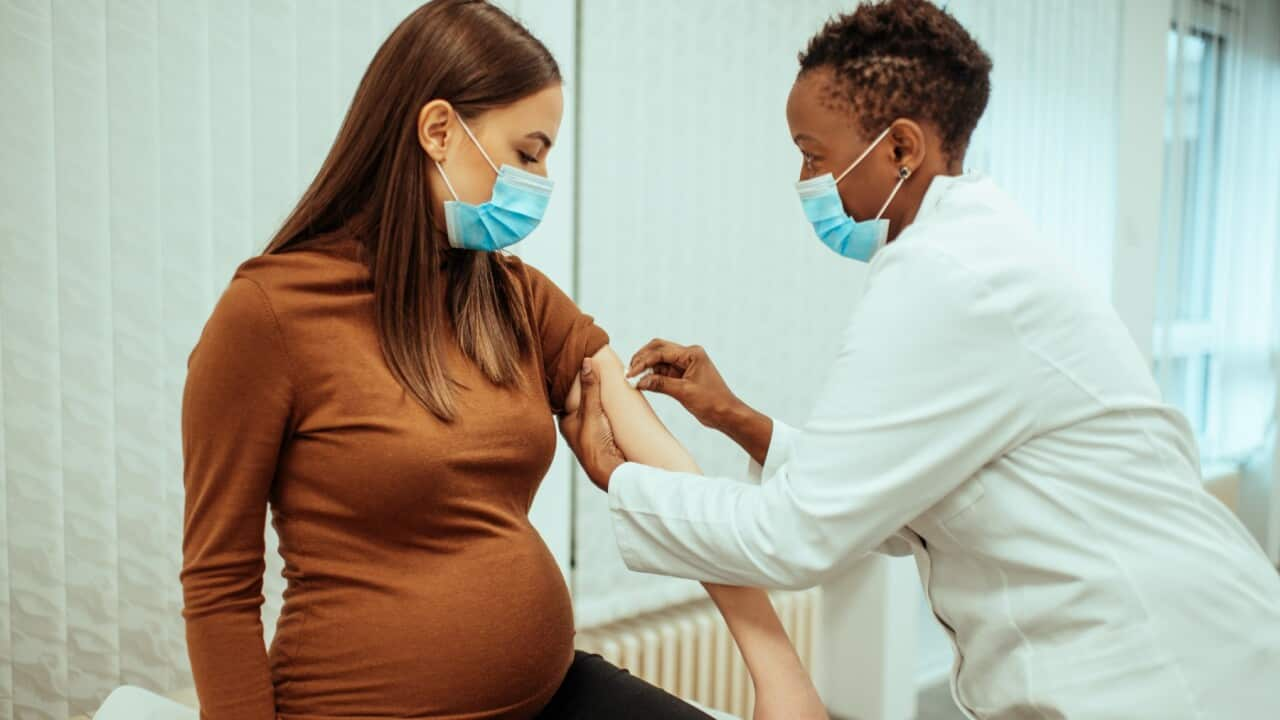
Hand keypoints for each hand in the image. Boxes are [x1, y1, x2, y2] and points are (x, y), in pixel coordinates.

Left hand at [558, 358, 625, 490]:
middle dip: (582, 389)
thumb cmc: (594, 444)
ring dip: (594, 399)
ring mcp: (585, 432)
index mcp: (565, 420)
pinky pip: (599, 417)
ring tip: (602, 381)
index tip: (574, 365)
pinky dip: (603, 409)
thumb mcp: (592, 411)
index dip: (569, 381)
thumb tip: (586, 362)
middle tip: (590, 370)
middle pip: (576, 402)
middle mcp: (573, 427)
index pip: (563, 395)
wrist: (608, 471)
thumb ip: (590, 388)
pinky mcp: (599, 437)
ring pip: (588, 410)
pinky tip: (611, 403)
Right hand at [627, 339, 740, 429]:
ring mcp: (685, 364)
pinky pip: (663, 371)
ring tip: (633, 378)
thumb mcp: (684, 392)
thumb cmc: (712, 402)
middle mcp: (688, 355)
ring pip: (659, 360)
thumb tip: (639, 381)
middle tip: (629, 371)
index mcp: (692, 354)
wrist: (726, 414)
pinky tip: (643, 382)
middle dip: (642, 358)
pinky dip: (652, 375)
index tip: (631, 373)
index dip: (643, 361)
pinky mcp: (682, 375)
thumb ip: (660, 384)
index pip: (661, 352)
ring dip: (646, 367)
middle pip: (658, 349)